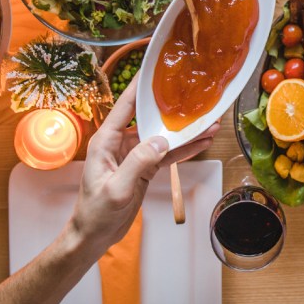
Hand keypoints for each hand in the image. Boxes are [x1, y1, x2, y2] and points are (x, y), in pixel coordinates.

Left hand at [68, 81, 219, 250]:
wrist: (94, 235)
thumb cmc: (95, 212)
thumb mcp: (117, 188)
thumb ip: (138, 163)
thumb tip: (161, 141)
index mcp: (106, 140)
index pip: (125, 106)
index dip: (140, 86)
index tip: (155, 68)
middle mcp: (120, 142)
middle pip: (149, 118)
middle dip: (172, 108)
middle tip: (194, 96)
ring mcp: (133, 155)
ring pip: (162, 137)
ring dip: (184, 132)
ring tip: (208, 122)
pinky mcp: (143, 168)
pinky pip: (166, 154)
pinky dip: (183, 149)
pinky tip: (200, 143)